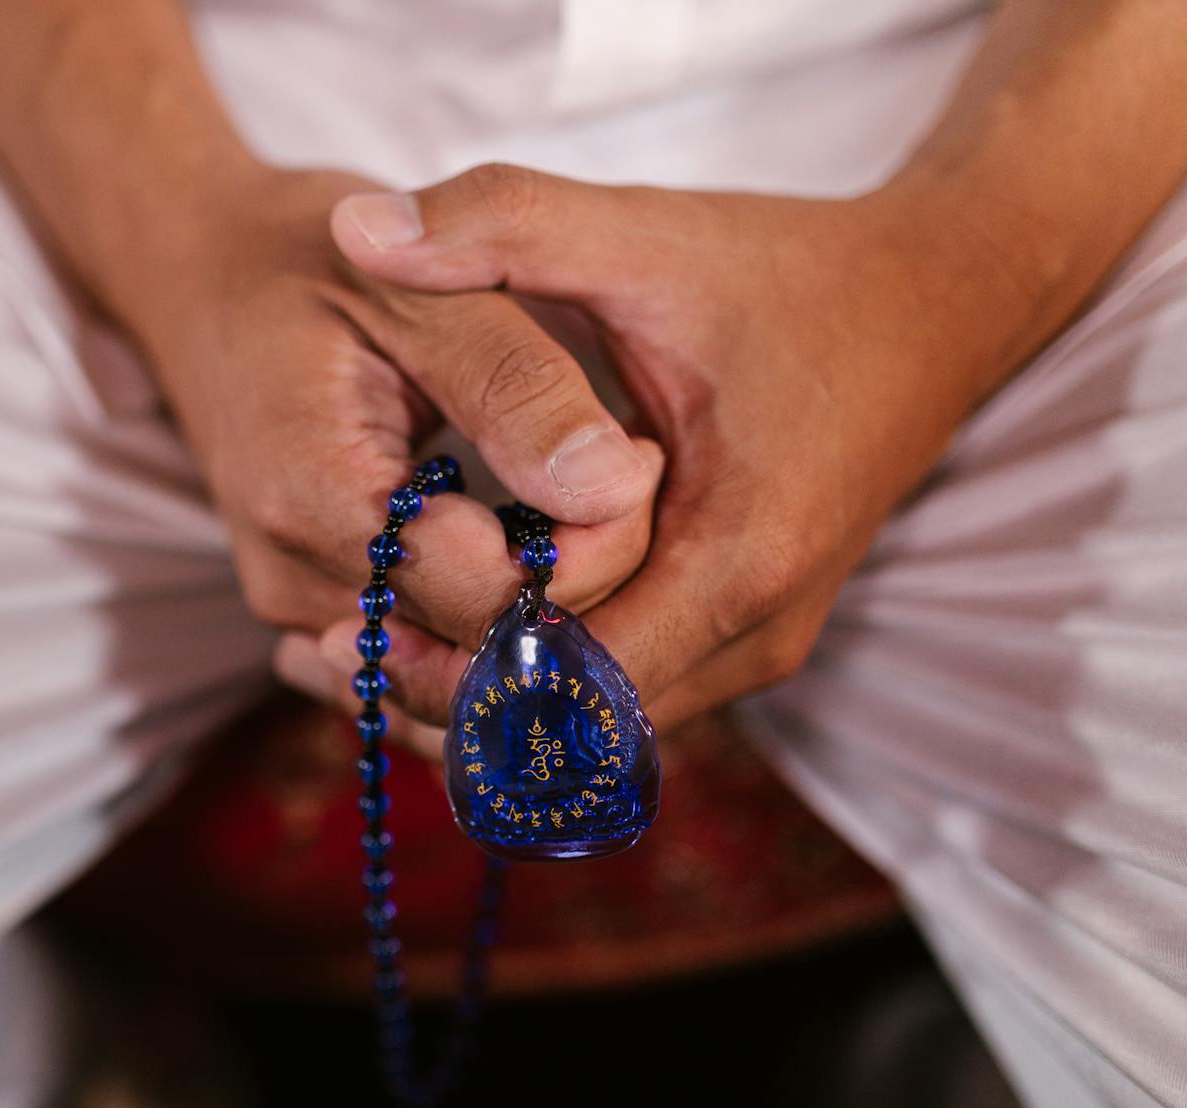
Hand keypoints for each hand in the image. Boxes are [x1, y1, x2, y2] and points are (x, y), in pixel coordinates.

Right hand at [121, 167, 663, 741]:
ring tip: (562, 492)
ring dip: (538, 597)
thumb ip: (518, 385)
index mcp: (314, 495)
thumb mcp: (424, 290)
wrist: (200, 278)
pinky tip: (517, 538)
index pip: (489, 594)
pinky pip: (427, 653)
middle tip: (619, 467)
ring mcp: (297, 609)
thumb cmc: (311, 263)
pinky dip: (490, 613)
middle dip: (576, 577)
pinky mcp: (312, 614)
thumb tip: (610, 484)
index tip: (635, 453)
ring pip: (462, 661)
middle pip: (478, 643)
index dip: (590, 546)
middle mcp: (293, 579)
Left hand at [324, 164, 1022, 725]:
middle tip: (325, 649)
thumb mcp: (641, 235)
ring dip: (483, 699)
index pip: (567, 683)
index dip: (447, 669)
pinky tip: (449, 628)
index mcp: (735, 557)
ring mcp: (758, 645)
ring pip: (593, 730)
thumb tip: (355, 228)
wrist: (937, 301)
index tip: (346, 623)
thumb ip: (499, 223)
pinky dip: (532, 683)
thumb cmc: (788, 274)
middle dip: (447, 696)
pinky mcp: (745, 637)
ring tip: (368, 644)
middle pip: (572, 728)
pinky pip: (622, 700)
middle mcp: (756, 631)